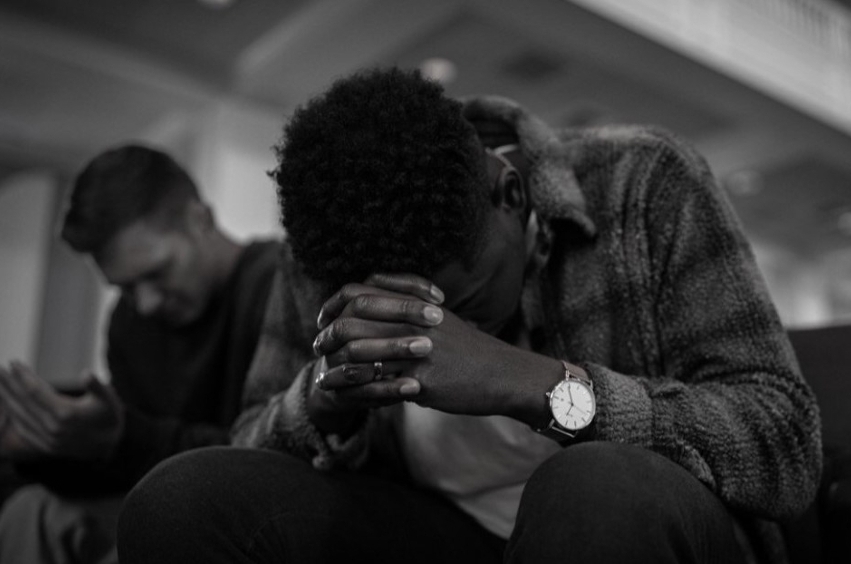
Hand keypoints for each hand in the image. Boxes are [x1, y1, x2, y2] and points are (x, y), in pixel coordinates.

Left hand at [0, 362, 123, 460]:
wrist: (112, 446)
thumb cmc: (109, 416)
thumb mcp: (110, 399)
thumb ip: (97, 386)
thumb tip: (86, 374)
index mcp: (66, 414)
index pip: (36, 391)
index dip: (23, 376)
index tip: (13, 363)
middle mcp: (54, 428)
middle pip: (24, 403)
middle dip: (9, 385)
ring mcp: (48, 439)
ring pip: (20, 417)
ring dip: (7, 400)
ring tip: (0, 385)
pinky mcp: (46, 447)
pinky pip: (23, 430)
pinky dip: (13, 417)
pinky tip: (8, 406)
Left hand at [312, 273, 548, 418]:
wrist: (503, 373)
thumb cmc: (472, 350)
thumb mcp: (442, 320)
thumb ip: (411, 313)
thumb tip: (381, 316)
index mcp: (413, 303)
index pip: (359, 293)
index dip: (334, 304)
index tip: (324, 318)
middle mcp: (410, 321)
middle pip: (352, 320)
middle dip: (328, 336)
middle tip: (318, 348)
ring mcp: (414, 350)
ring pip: (359, 353)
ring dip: (336, 367)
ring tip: (323, 378)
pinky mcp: (421, 379)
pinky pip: (377, 385)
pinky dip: (355, 391)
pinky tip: (345, 397)